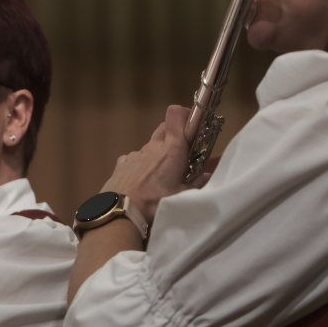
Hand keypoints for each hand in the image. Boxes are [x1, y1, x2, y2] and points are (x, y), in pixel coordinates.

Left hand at [102, 105, 203, 221]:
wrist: (120, 211)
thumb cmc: (155, 203)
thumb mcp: (182, 197)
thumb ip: (197, 184)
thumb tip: (207, 176)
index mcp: (171, 149)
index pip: (176, 114)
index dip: (185, 115)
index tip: (193, 125)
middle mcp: (152, 146)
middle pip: (164, 127)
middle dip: (174, 134)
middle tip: (182, 153)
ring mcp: (135, 153)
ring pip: (150, 145)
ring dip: (157, 153)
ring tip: (161, 174)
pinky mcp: (121, 163)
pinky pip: (135, 158)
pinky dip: (141, 164)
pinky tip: (142, 180)